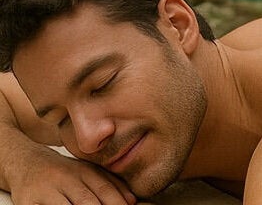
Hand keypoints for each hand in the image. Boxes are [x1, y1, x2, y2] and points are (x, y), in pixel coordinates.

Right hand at [7, 145, 135, 204]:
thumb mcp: (87, 173)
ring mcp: (46, 189)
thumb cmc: (63, 173)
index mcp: (85, 172)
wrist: (26, 163)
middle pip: (87, 201)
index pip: (105, 190)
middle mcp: (67, 178)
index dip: (116, 203)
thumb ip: (111, 185)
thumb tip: (132, 201)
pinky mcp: (27, 200)